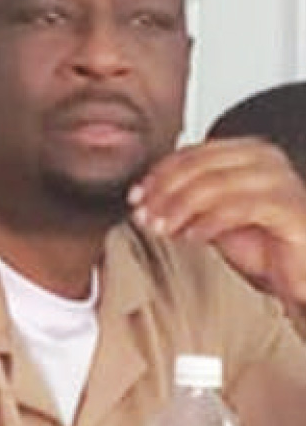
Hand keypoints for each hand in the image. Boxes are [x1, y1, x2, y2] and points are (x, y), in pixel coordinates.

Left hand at [129, 137, 305, 304]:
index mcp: (244, 152)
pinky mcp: (290, 207)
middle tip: (144, 215)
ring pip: (214, 184)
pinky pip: (239, 207)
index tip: (135, 198)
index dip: (157, 175)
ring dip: (180, 208)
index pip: (190, 153)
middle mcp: (265, 159)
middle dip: (163, 191)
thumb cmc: (262, 244)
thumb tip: (141, 199)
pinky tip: (193, 237)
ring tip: (162, 228)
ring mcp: (281, 180)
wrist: (301, 273)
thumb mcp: (211, 217)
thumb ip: (183, 201)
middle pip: (199, 164)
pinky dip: (209, 222)